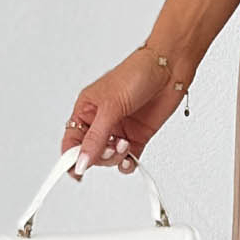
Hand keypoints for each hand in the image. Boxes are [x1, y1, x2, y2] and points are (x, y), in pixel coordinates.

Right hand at [60, 46, 192, 179]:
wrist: (169, 69)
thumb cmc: (136, 73)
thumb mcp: (111, 106)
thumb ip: (96, 137)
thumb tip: (81, 161)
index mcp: (86, 110)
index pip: (71, 140)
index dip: (70, 158)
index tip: (75, 171)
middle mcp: (101, 121)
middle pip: (89, 153)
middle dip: (98, 156)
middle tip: (110, 149)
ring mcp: (119, 130)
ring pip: (108, 158)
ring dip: (115, 158)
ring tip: (124, 145)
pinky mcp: (137, 136)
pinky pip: (127, 159)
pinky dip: (127, 163)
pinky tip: (130, 157)